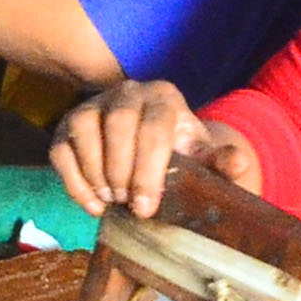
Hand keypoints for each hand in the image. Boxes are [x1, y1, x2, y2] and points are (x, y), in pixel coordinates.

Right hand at [47, 79, 259, 219]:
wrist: (149, 143)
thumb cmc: (177, 151)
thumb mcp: (200, 155)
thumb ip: (220, 162)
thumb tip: (239, 164)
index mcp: (164, 98)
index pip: (155, 129)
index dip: (148, 171)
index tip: (146, 207)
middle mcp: (127, 92)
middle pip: (119, 124)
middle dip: (122, 170)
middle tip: (128, 205)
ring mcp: (94, 105)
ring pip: (84, 130)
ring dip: (95, 173)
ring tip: (110, 202)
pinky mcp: (67, 124)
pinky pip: (61, 148)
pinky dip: (73, 180)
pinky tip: (91, 204)